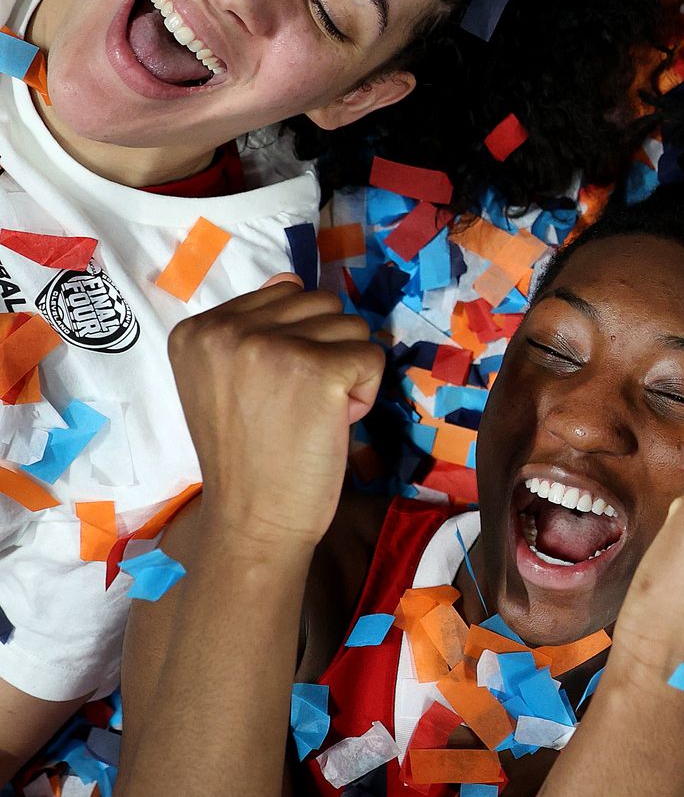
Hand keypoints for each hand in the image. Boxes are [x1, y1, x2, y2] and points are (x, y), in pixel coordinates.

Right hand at [168, 275, 384, 549]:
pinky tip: (333, 422)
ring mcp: (271, 347)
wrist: (253, 518)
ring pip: (352, 326)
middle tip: (299, 404)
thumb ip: (254, 328)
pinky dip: (366, 393)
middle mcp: (228, 329)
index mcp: (198, 329)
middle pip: (321, 303)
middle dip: (326, 350)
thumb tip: (293, 278)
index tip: (275, 389)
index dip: (297, 342)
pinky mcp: (317, 370)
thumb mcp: (228, 379)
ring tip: (313, 413)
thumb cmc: (249, 456)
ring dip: (347, 371)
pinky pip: (372, 358)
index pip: (283, 293)